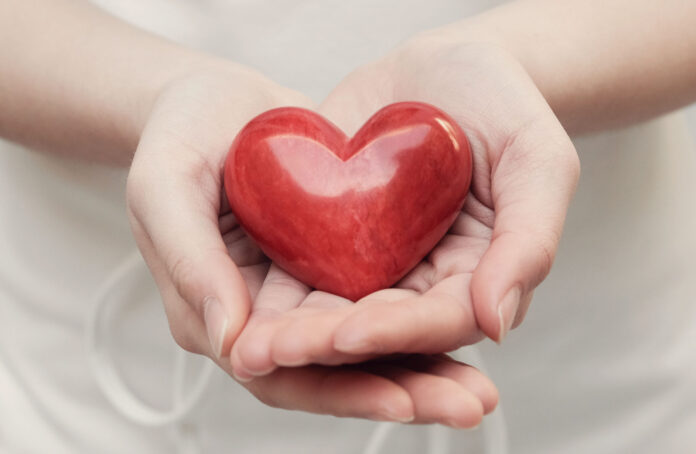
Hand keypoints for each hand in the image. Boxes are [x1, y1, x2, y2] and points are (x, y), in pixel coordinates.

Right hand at [126, 64, 495, 425]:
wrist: (215, 100)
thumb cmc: (179, 136)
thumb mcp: (164, 187)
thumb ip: (191, 262)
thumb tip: (232, 339)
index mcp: (214, 314)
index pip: (279, 375)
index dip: (339, 391)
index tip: (401, 399)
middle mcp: (262, 318)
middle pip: (333, 376)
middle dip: (401, 392)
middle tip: (468, 405)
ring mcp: (298, 295)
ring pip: (363, 349)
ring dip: (421, 369)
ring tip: (480, 389)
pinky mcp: (328, 267)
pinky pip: (376, 304)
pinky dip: (417, 322)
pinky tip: (465, 327)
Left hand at [229, 35, 578, 374]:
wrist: (447, 67)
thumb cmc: (505, 104)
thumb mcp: (538, 161)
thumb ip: (529, 241)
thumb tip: (497, 323)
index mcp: (476, 278)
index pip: (438, 322)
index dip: (396, 332)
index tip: (348, 334)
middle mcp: (422, 283)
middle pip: (375, 328)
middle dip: (324, 344)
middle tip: (272, 353)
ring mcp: (375, 262)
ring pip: (330, 310)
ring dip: (289, 331)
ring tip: (245, 343)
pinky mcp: (333, 235)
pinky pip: (302, 267)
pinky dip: (273, 290)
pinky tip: (237, 303)